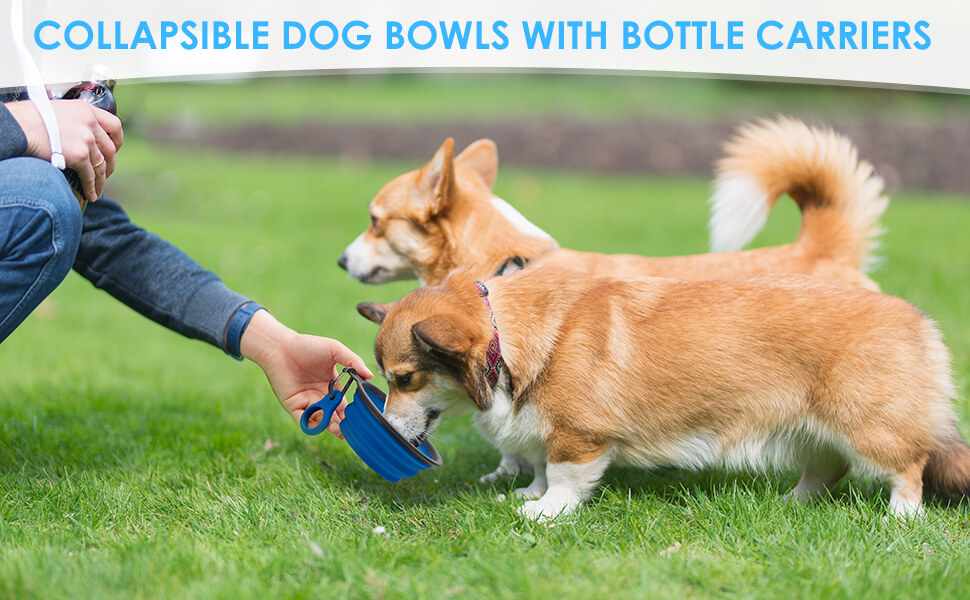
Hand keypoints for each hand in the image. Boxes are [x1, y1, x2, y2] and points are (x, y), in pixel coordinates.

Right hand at [5, 99, 123, 203]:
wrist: (18, 126)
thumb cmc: (31, 119)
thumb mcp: (59, 110)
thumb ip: (75, 120)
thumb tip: (78, 134)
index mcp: (87, 110)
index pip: (115, 125)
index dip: (117, 141)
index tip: (115, 150)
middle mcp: (90, 124)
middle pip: (110, 149)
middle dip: (109, 165)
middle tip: (105, 173)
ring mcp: (86, 139)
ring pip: (101, 165)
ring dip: (101, 180)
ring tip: (98, 189)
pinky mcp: (79, 155)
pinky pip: (90, 175)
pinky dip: (91, 187)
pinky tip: (90, 194)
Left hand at [240, 309, 373, 437]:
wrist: (280, 347)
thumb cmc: (306, 345)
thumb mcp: (335, 350)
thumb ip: (354, 362)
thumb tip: (371, 376)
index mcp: (332, 386)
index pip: (344, 404)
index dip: (350, 412)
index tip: (358, 416)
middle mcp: (320, 396)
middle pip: (334, 416)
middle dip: (342, 424)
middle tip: (349, 429)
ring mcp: (307, 402)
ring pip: (322, 421)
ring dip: (331, 426)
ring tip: (339, 429)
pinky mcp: (294, 406)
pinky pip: (305, 420)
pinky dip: (314, 424)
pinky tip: (323, 422)